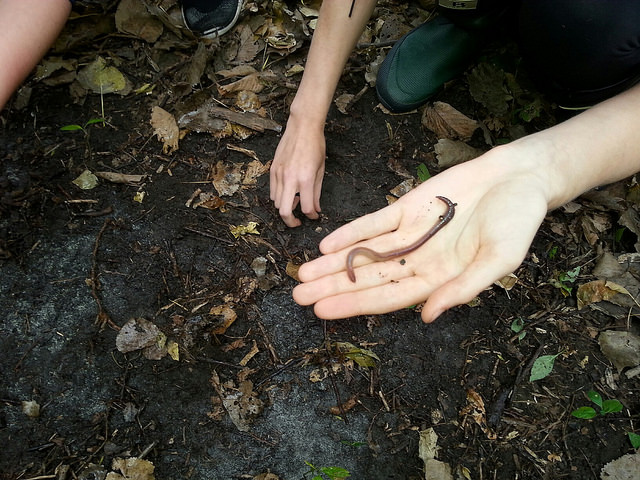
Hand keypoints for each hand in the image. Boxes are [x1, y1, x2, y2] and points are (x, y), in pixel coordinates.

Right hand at [270, 119, 325, 226]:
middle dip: (291, 221)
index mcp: (306, 179)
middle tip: (298, 222)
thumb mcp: (321, 170)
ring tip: (295, 202)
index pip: (306, 208)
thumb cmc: (315, 145)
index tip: (313, 216)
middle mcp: (290, 178)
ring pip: (276, 203)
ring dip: (285, 207)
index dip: (311, 216)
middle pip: (284, 211)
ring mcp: (279, 174)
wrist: (303, 126)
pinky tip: (288, 193)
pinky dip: (279, 197)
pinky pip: (272, 191)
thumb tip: (316, 209)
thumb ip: (317, 192)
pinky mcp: (272, 169)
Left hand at [292, 146, 549, 321]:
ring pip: (366, 253)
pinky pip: (375, 223)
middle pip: (369, 279)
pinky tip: (326, 244)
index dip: (355, 304)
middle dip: (334, 288)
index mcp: (440, 279)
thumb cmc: (518, 221)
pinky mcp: (408, 208)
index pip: (388, 297)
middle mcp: (419, 260)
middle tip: (298, 297)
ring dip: (335, 263)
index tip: (323, 312)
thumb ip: (463, 288)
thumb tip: (427, 316)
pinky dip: (351, 233)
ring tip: (303, 274)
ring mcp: (411, 234)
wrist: (520, 176)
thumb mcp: (499, 259)